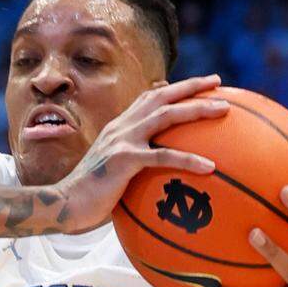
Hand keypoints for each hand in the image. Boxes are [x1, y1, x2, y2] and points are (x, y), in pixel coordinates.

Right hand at [55, 74, 227, 231]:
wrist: (63, 205)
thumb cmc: (88, 198)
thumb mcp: (111, 174)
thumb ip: (130, 167)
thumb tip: (153, 178)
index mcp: (118, 128)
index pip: (147, 99)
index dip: (171, 88)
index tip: (194, 85)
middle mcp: (121, 127)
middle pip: (160, 96)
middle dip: (190, 86)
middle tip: (217, 81)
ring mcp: (122, 141)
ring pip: (166, 116)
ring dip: (197, 109)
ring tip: (224, 108)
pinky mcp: (124, 160)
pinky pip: (164, 157)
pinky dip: (189, 159)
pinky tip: (211, 166)